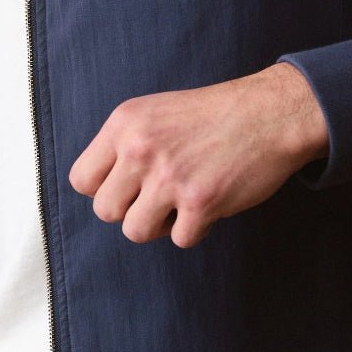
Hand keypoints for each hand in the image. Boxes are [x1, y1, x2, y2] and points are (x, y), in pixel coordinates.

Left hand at [68, 63, 328, 247]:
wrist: (270, 114)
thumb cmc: (214, 116)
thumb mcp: (155, 113)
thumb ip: (123, 145)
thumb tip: (98, 189)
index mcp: (124, 123)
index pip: (81, 180)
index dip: (103, 190)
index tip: (127, 187)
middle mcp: (140, 148)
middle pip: (105, 211)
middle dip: (130, 211)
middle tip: (157, 198)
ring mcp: (169, 177)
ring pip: (135, 231)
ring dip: (159, 225)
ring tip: (180, 204)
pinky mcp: (201, 201)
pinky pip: (180, 239)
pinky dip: (196, 229)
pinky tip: (210, 205)